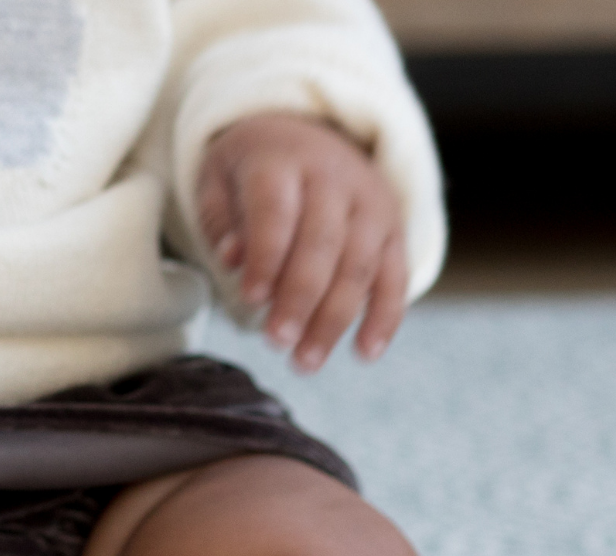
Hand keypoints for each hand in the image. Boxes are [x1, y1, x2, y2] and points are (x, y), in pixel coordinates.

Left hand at [197, 113, 407, 371]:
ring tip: (305, 362)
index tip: (251, 299)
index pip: (278, 211)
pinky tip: (365, 353)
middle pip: (323, 243)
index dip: (267, 257)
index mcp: (284, 160)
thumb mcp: (219, 179)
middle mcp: (334, 177)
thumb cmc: (254, 172)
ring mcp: (370, 203)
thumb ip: (219, 221)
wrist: (306, 133)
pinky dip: (385, 316)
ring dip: (334, 319)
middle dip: (300, 298)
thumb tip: (232, 259)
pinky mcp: (394, 228)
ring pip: (359, 265)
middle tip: (277, 342)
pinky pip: (396, 275)